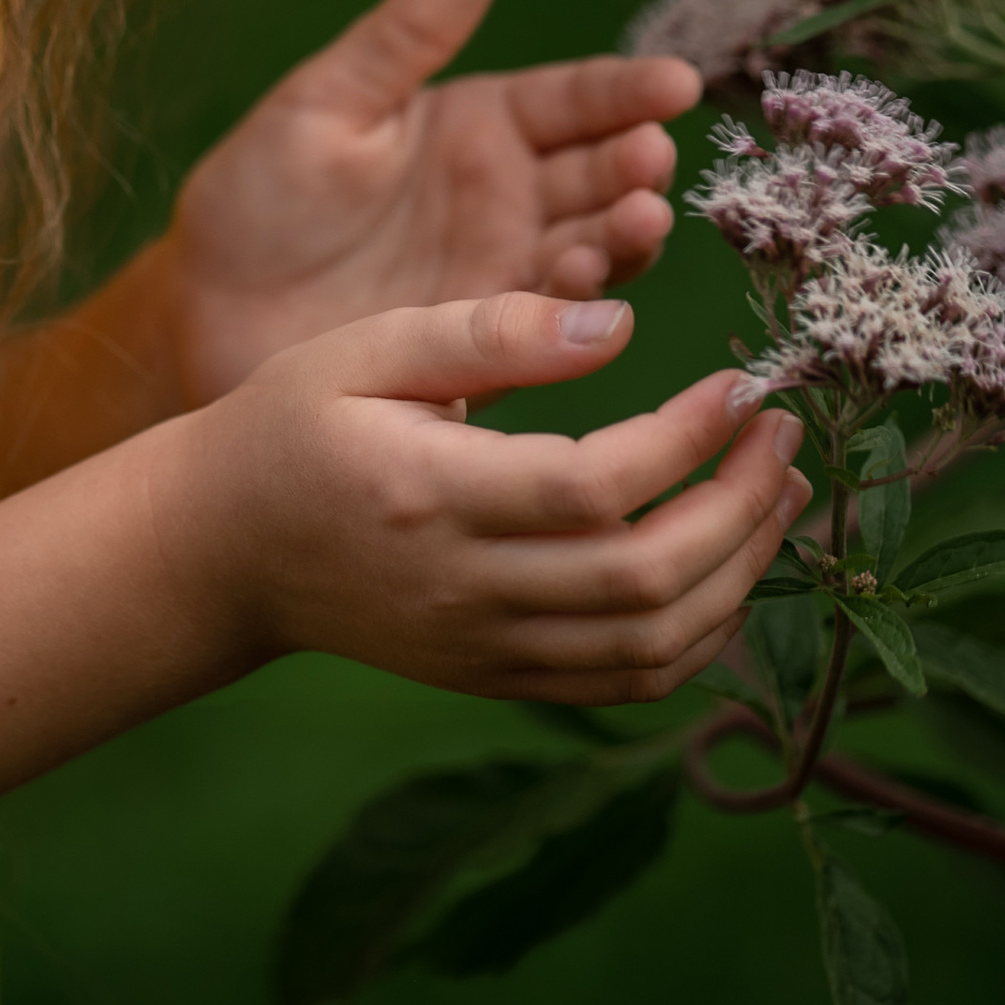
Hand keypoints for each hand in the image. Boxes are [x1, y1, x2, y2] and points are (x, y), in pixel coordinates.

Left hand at [168, 0, 701, 405]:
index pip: (574, 99)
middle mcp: (508, 197)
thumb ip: (408, 31)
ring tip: (634, 218)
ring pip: (593, 247)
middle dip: (634, 164)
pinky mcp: (489, 343)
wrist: (205, 311)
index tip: (675, 82)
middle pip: (600, 173)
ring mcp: (504, 271)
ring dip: (623, 235)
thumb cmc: (256, 197)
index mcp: (477, 126)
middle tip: (650, 157)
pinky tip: (582, 285)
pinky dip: (576, 307)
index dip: (626, 90)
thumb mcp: (325, 101)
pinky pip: (549, 323)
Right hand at [168, 290, 808, 705]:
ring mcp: (483, 647)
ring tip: (779, 494)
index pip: (593, 487)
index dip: (687, 440)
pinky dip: (700, 635)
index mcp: (426, 495)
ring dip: (740, 574)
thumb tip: (617, 324)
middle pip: (641, 578)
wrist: (222, 551)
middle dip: (740, 508)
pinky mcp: (497, 676)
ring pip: (650, 644)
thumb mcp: (365, 346)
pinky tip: (728, 565)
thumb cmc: (290, 426)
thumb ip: (489, 330)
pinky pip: (626, 680)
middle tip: (782, 436)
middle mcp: (461, 589)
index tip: (739, 383)